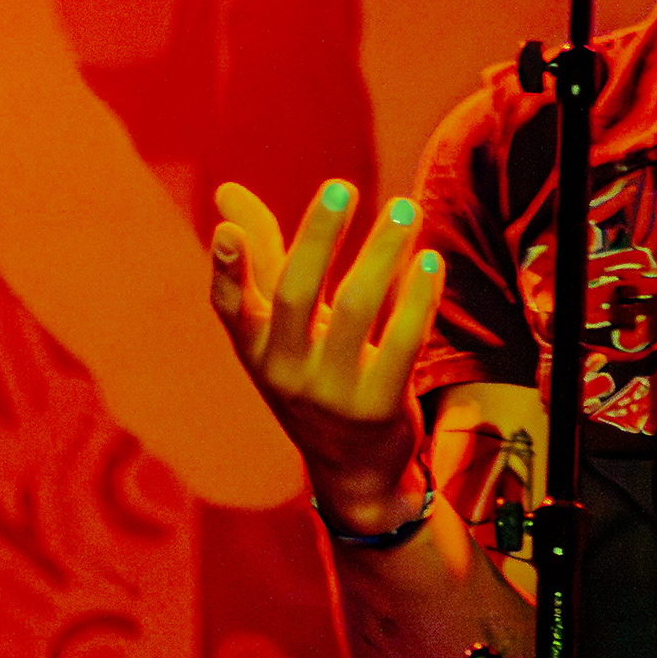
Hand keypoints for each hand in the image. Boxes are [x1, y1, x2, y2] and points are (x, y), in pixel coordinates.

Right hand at [209, 181, 444, 530]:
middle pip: (296, 294)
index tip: (227, 231)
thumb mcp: (282, 329)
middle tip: (341, 187)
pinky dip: (418, 299)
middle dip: (317, 237)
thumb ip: (262, 258)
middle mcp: (285, 371)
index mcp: (256, 349)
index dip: (226, 270)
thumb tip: (226, 191)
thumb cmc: (314, 376)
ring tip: (405, 208)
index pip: (230, 307)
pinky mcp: (379, 407)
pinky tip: (431, 262)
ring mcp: (332, 393)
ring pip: (356, 309)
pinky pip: (402, 343)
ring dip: (381, 253)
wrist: (353, 470)